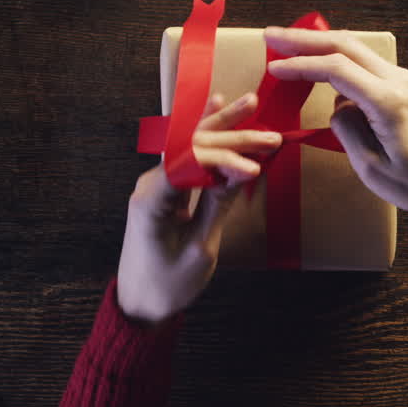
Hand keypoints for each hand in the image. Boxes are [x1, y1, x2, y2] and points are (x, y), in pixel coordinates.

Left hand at [118, 93, 280, 323]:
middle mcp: (149, 183)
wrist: (139, 304)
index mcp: (152, 200)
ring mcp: (154, 183)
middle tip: (268, 132)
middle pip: (192, 147)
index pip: (191, 163)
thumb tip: (242, 172)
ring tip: (247, 102)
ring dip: (221, 127)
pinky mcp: (163, 189)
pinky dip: (207, 138)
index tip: (255, 169)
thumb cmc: (168, 284)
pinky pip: (187, 157)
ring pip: (189, 145)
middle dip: (232, 138)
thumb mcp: (200, 249)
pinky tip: (215, 109)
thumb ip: (218, 205)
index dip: (225, 161)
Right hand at [265, 27, 407, 211]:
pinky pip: (368, 65)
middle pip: (346, 45)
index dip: (300, 66)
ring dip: (322, 45)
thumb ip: (348, 130)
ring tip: (291, 46)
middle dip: (305, 39)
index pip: (336, 69)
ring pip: (357, 50)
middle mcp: (399, 82)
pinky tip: (323, 67)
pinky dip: (341, 59)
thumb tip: (338, 107)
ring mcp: (406, 81)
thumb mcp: (372, 167)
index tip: (273, 67)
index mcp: (388, 102)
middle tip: (271, 35)